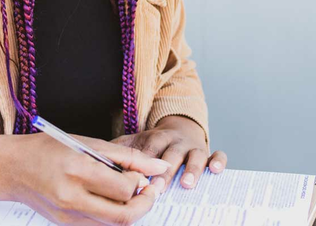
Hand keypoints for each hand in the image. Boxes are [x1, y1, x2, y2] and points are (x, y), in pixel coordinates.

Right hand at [8, 132, 170, 224]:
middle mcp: (72, 198)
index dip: (141, 184)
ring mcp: (68, 217)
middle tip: (148, 192)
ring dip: (130, 212)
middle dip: (144, 205)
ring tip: (130, 195)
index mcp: (77, 171)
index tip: (142, 176)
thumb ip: (125, 157)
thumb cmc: (48, 149)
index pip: (123, 189)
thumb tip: (157, 167)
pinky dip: (112, 216)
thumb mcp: (87, 144)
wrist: (12, 169)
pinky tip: (111, 201)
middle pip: (123, 217)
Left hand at [110, 115, 226, 192]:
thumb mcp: (136, 142)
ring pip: (194, 155)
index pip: (150, 149)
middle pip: (171, 154)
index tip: (140, 178)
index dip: (145, 163)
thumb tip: (97, 161)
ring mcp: (192, 146)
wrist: (178, 128)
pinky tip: (216, 171)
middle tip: (160, 188)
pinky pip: (216, 153)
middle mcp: (175, 141)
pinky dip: (218, 160)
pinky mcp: (207, 151)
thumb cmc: (153, 143)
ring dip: (191, 169)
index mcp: (155, 138)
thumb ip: (120, 151)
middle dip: (166, 171)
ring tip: (187, 185)